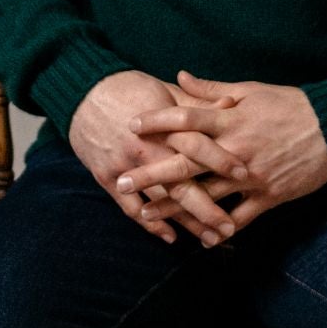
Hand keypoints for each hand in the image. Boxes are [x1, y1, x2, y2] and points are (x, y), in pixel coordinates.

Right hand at [68, 71, 250, 243]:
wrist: (82, 90)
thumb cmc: (129, 88)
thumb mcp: (165, 92)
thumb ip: (197, 104)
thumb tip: (233, 103)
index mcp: (163, 124)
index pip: (198, 145)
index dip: (221, 160)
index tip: (244, 176)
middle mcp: (146, 148)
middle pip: (181, 183)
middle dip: (207, 208)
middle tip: (229, 228)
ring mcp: (125, 165)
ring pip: (160, 200)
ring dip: (185, 222)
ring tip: (209, 238)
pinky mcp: (106, 176)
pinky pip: (130, 207)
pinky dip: (150, 224)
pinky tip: (170, 237)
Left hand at [124, 68, 326, 234]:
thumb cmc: (291, 105)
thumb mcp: (251, 90)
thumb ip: (212, 90)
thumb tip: (178, 77)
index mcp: (230, 120)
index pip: (185, 118)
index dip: (157, 121)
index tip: (131, 126)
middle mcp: (235, 149)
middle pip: (185, 162)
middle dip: (151, 173)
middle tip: (122, 181)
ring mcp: (250, 175)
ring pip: (206, 195)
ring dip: (174, 206)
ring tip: (146, 214)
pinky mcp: (269, 195)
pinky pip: (241, 217)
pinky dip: (221, 229)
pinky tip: (202, 240)